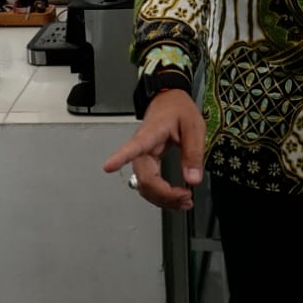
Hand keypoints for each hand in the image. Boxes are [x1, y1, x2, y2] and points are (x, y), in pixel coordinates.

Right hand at [101, 89, 205, 210]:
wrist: (170, 102)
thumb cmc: (178, 110)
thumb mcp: (193, 126)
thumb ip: (193, 153)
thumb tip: (192, 178)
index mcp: (150, 134)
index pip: (133, 147)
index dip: (120, 157)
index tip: (109, 166)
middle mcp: (142, 149)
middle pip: (145, 179)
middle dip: (164, 195)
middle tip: (186, 197)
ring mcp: (143, 158)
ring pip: (145, 187)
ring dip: (163, 199)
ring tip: (184, 200)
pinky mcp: (147, 165)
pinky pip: (150, 186)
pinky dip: (162, 196)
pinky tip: (175, 198)